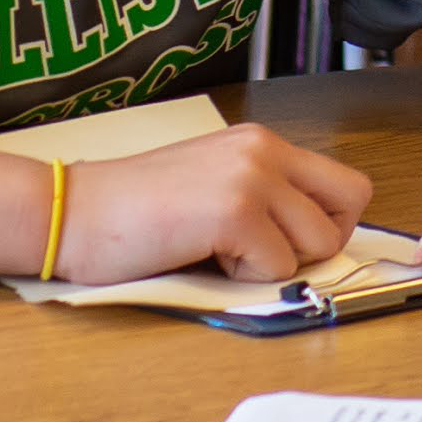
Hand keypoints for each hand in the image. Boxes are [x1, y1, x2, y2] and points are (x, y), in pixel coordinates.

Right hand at [55, 124, 378, 284]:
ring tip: (218, 251)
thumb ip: (264, 201)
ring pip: (318, 244)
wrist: (72, 213)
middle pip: (349, 208)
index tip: (286, 242)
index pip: (345, 183)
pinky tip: (200, 256)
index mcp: (261, 143)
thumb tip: (318, 243)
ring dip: (273, 264)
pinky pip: (279, 267)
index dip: (327, 223)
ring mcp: (251, 178)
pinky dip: (244, 279)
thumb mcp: (213, 187)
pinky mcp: (235, 212)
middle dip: (316, 245)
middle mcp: (264, 150)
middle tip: (258, 253)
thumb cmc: (133, 212)